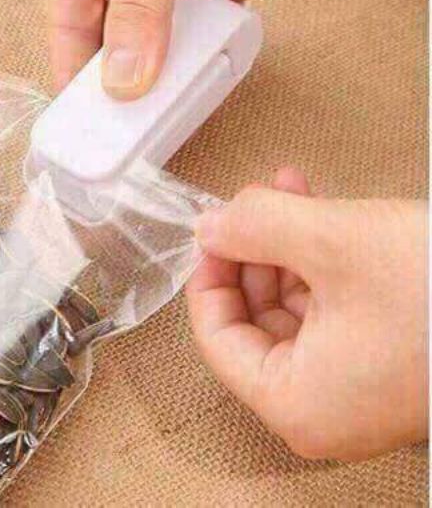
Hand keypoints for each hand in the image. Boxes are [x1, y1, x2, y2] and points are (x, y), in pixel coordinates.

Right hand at [50, 0, 348, 97]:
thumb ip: (139, 7)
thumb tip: (125, 79)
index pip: (69, 30)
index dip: (73, 76)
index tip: (81, 122)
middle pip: (110, 51)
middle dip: (115, 90)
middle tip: (120, 133)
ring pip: (153, 56)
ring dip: (157, 86)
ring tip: (156, 122)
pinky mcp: (209, 6)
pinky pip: (195, 50)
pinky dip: (195, 72)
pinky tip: (192, 95)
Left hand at [186, 167, 427, 460]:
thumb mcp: (333, 242)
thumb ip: (255, 227)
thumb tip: (208, 226)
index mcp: (295, 402)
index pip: (218, 338)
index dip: (208, 276)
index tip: (212, 230)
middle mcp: (322, 404)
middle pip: (255, 318)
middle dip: (253, 248)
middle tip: (252, 199)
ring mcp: (356, 382)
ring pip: (294, 305)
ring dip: (285, 244)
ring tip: (286, 189)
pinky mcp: (384, 355)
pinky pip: (331, 305)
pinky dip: (319, 258)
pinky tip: (316, 209)